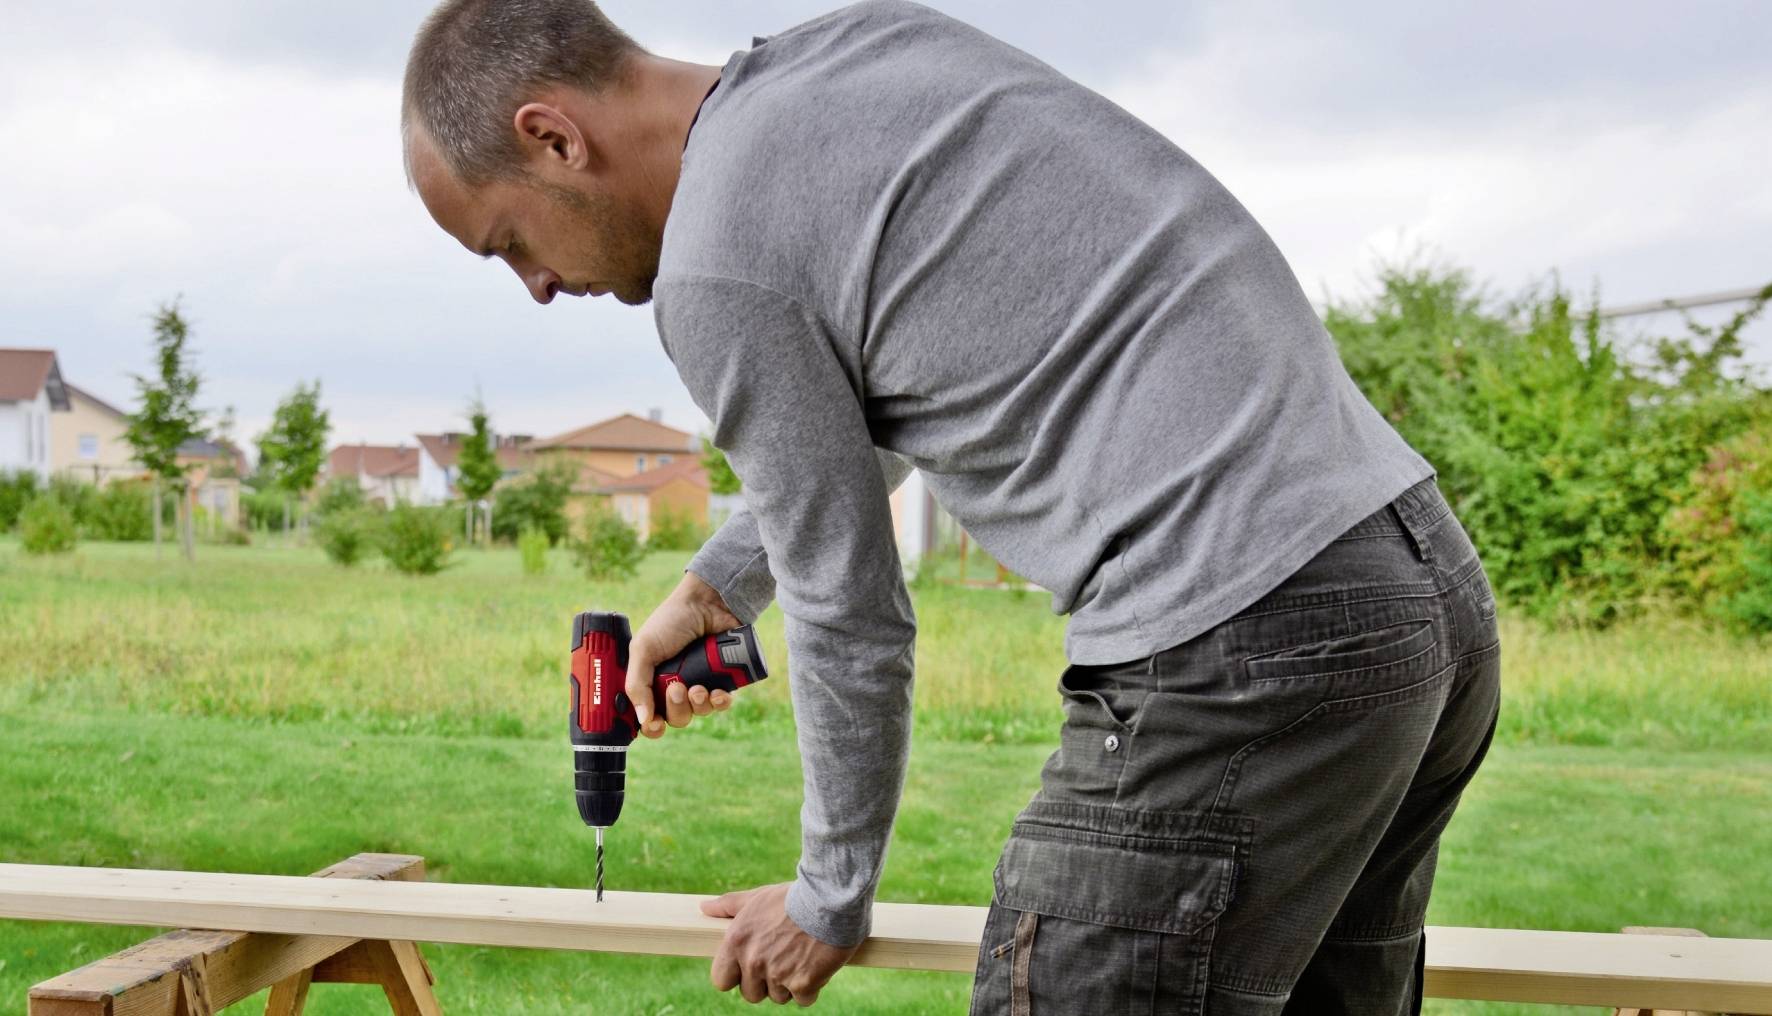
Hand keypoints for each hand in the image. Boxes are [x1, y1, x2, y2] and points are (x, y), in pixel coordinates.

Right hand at [627, 570, 742, 737]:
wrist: (708, 602)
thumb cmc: (671, 621)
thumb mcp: (643, 649)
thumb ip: (636, 684)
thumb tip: (641, 720)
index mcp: (651, 682)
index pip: (648, 717)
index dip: (651, 726)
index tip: (655, 724)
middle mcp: (675, 686)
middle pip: (675, 719)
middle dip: (676, 709)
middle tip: (677, 688)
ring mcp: (700, 684)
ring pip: (698, 713)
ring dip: (698, 705)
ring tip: (698, 686)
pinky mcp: (723, 680)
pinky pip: (721, 704)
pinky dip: (720, 702)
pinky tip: (719, 691)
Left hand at [702, 883, 858, 1005]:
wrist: (832, 898)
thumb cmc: (794, 897)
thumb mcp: (757, 897)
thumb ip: (729, 906)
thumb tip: (704, 907)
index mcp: (737, 942)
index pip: (720, 980)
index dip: (735, 976)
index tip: (749, 967)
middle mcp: (753, 961)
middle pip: (751, 994)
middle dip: (765, 982)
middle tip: (782, 959)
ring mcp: (778, 975)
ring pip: (779, 997)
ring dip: (790, 984)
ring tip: (801, 957)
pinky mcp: (803, 984)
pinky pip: (803, 999)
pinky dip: (811, 987)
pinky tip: (817, 964)